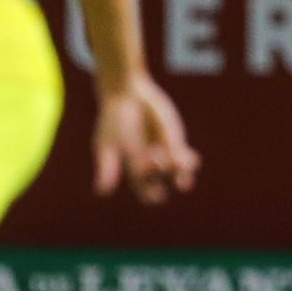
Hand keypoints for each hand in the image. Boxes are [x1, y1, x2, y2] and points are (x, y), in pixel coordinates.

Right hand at [94, 73, 199, 202]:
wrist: (127, 95)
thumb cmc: (113, 120)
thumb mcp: (107, 144)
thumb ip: (106, 167)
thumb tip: (101, 193)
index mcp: (135, 170)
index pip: (147, 192)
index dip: (152, 195)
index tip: (156, 191)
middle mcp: (152, 166)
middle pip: (164, 183)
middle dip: (163, 178)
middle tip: (156, 162)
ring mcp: (165, 154)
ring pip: (178, 174)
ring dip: (182, 173)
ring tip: (178, 162)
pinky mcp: (176, 141)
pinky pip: (187, 158)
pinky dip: (190, 161)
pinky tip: (188, 156)